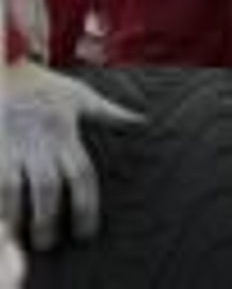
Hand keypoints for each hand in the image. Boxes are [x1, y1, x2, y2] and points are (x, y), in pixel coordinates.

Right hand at [2, 61, 140, 250]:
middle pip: (46, 188)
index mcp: (65, 135)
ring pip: (12, 189)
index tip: (86, 231)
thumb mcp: (80, 95)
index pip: (80, 176)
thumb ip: (109, 114)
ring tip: (21, 242)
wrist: (2, 65)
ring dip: (16, 218)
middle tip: (49, 244)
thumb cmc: (41, 84)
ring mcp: (10, 148)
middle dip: (48, 219)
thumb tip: (141, 122)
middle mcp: (38, 145)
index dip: (85, 206)